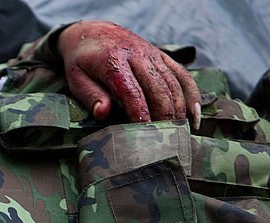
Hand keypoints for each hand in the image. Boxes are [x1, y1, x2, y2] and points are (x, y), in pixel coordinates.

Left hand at [57, 21, 200, 125]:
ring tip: (179, 134)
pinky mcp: (163, 57)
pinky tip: (195, 115)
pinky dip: (192, 95)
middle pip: (159, 89)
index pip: (132, 91)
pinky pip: (183, 75)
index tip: (144, 133)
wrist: (93, 32)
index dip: (140, 113)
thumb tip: (103, 113)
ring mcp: (153, 55)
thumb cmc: (82, 61)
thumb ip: (91, 96)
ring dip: (179, 110)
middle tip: (165, 141)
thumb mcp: (76, 79)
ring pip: (174, 84)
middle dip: (164, 116)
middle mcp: (138, 56)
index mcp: (114, 62)